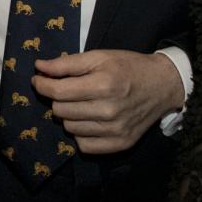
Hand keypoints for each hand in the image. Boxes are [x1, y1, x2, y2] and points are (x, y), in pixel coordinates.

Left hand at [31, 49, 182, 153]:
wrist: (162, 85)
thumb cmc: (128, 67)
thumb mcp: (99, 57)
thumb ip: (67, 63)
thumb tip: (39, 67)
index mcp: (104, 85)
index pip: (58, 92)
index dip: (42, 85)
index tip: (38, 79)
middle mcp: (109, 111)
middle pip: (60, 111)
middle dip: (57, 99)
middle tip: (67, 90)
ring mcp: (115, 130)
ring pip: (70, 128)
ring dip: (69, 115)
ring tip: (82, 104)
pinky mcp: (120, 144)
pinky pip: (84, 145)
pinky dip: (81, 133)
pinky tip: (90, 120)